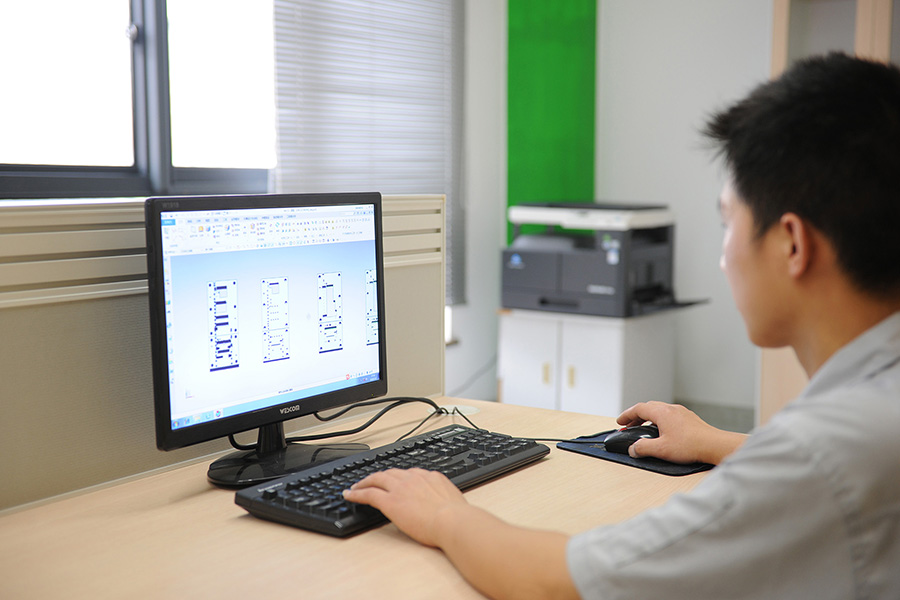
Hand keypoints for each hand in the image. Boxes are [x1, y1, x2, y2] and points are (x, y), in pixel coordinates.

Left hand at [342, 468, 467, 546]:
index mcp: (430, 477)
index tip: (394, 480)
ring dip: (364, 482)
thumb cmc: (457, 518)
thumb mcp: (453, 501)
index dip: (398, 477)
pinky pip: (368, 494)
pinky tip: (350, 495)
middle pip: (390, 473)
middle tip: (370, 480)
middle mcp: (414, 478)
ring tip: (356, 486)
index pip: (410, 473)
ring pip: (376, 479)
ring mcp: (400, 488)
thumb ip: (444, 498)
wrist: (452, 521)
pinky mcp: (390, 501)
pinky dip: (357, 493)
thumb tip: (445, 505)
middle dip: (379, 476)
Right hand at [616, 401, 746, 464]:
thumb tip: (633, 449)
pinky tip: (662, 433)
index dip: (626, 415)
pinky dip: (660, 421)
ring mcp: (681, 413)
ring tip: (643, 430)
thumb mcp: (661, 450)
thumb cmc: (691, 446)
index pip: (638, 409)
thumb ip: (643, 448)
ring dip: (648, 419)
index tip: (620, 422)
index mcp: (662, 412)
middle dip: (636, 416)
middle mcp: (671, 409)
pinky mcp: (689, 419)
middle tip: (629, 426)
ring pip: (659, 411)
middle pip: (648, 407)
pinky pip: (669, 416)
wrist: (714, 445)